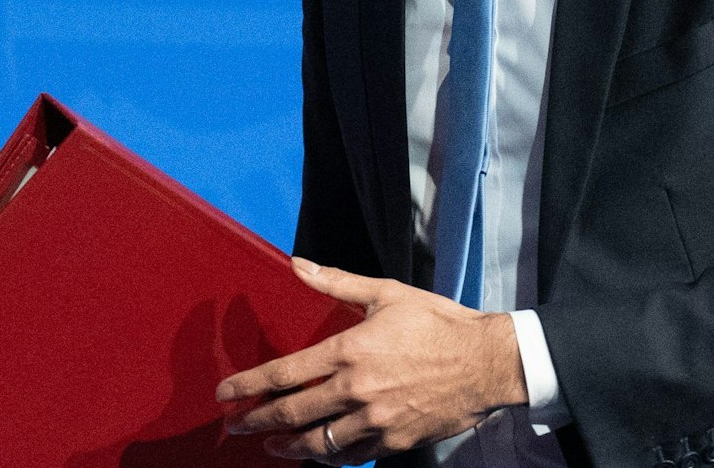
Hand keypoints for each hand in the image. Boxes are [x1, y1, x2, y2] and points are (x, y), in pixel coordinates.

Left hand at [215, 258, 527, 463]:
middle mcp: (357, 390)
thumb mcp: (386, 293)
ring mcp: (376, 419)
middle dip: (258, 422)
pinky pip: (353, 457)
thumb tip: (297, 265)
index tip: (225, 395)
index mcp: (349, 351)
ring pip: (320, 444)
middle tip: (236, 427)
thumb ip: (336, 283)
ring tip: (272, 447)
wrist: (487, 362)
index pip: (283, 373)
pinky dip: (331, 459)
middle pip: (293, 413)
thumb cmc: (438, 323)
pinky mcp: (396, 440)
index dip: (248, 386)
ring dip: (289, 447)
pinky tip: (319, 456)